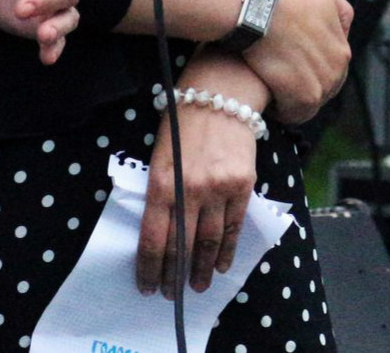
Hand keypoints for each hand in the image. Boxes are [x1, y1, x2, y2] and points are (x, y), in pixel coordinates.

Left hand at [136, 52, 266, 296]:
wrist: (220, 95)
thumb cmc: (182, 124)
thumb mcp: (159, 155)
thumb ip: (158, 192)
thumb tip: (159, 232)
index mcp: (161, 182)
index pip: (153, 238)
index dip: (149, 268)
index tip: (147, 287)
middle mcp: (190, 189)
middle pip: (181, 246)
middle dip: (174, 277)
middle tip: (171, 296)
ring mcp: (219, 189)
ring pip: (209, 241)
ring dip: (202, 269)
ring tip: (197, 287)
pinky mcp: (242, 186)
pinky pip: (234, 227)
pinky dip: (226, 250)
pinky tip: (221, 264)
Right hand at [241, 0, 351, 124]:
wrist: (259, 7)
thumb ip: (340, 13)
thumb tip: (345, 31)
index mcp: (343, 50)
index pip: (331, 71)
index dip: (310, 69)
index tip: (293, 65)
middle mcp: (337, 70)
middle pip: (322, 89)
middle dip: (303, 86)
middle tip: (281, 79)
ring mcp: (322, 85)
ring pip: (309, 104)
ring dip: (292, 100)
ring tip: (272, 89)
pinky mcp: (303, 97)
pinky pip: (294, 114)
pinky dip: (281, 110)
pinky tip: (268, 98)